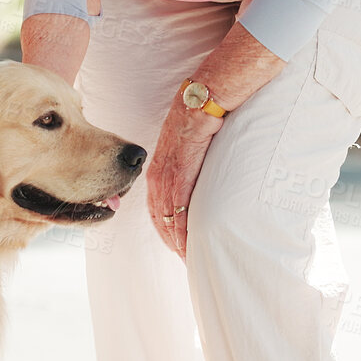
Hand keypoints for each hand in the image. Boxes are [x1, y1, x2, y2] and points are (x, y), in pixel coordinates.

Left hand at [146, 101, 219, 259]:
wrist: (202, 101)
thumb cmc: (198, 120)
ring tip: (190, 259)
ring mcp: (168, 176)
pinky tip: (188, 245)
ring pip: (168, 219)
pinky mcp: (181, 174)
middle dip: (172, 241)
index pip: (157, 208)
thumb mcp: (185, 147)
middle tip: (186, 259)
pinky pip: (179, 209)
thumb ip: (186, 165)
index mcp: (159, 170)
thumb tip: (196, 177)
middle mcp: (159, 176)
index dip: (166, 229)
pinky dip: (183, 230)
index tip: (176, 245)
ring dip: (179, 241)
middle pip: (160, 219)